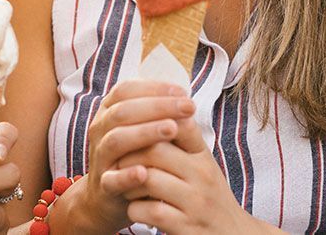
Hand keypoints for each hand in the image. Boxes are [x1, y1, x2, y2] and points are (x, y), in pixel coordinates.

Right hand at [70, 80, 199, 232]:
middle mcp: (100, 130)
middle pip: (123, 111)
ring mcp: (100, 158)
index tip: (182, 92)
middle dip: (158, 106)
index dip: (153, 88)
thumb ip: (158, 115)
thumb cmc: (135, 155)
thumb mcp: (143, 130)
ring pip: (116, 140)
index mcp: (108, 112)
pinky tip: (144, 172)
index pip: (126, 90)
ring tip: (172, 129)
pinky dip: (127, 175)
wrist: (109, 196)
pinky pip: (112, 179)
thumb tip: (186, 100)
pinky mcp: (103, 186)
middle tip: (188, 107)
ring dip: (145, 132)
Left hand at [101, 121, 263, 234]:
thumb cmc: (207, 196)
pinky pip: (149, 211)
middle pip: (155, 149)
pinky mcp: (186, 227)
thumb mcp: (201, 164)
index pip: (175, 123)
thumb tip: (154, 102)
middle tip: (117, 159)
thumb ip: (181, 139)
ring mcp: (195, 202)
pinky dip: (135, 209)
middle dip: (129, 153)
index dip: (146, 123)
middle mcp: (202, 175)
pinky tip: (136, 208)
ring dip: (128, 182)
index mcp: (202, 155)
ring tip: (125, 184)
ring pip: (148, 179)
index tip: (129, 129)